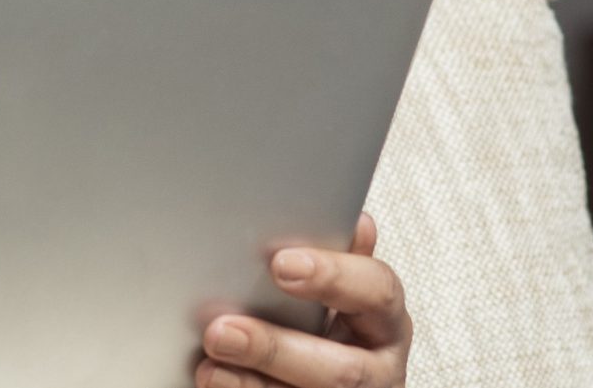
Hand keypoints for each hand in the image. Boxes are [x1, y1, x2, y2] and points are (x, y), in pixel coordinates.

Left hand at [197, 211, 410, 387]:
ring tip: (208, 364)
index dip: (333, 276)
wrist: (309, 373)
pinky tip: (215, 378)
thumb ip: (339, 262)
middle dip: (275, 349)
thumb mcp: (339, 291)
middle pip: (342, 368)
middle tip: (221, 330)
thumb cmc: (326, 324)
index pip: (378, 291)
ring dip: (253, 382)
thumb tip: (356, 222)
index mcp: (384, 320)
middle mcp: (379, 368)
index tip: (280, 264)